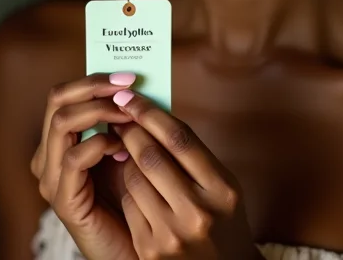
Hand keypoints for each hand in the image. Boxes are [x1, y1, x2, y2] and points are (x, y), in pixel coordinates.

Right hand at [31, 72, 139, 259]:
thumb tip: (136, 83)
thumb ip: (125, 119)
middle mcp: (48, 156)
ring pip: (62, 122)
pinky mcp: (64, 200)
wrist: (134, 245)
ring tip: (127, 115)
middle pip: (57, 100)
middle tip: (126, 87)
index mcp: (60, 141)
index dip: (94, 79)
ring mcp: (52, 178)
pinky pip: (74, 157)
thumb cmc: (135, 194)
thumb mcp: (129, 147)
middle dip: (94, 87)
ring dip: (100, 111)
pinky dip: (100, 143)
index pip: (63, 94)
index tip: (128, 76)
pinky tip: (122, 148)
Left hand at [111, 90, 260, 259]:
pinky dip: (128, 189)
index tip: (132, 99)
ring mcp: (171, 234)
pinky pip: (129, 205)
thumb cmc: (222, 222)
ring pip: (134, 179)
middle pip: (152, 156)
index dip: (151, 114)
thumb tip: (156, 116)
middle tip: (118, 114)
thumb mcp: (223, 187)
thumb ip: (195, 156)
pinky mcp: (150, 250)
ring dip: (126, 159)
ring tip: (126, 147)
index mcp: (222, 189)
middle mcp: (198, 212)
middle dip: (131, 130)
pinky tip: (133, 184)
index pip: (180, 140)